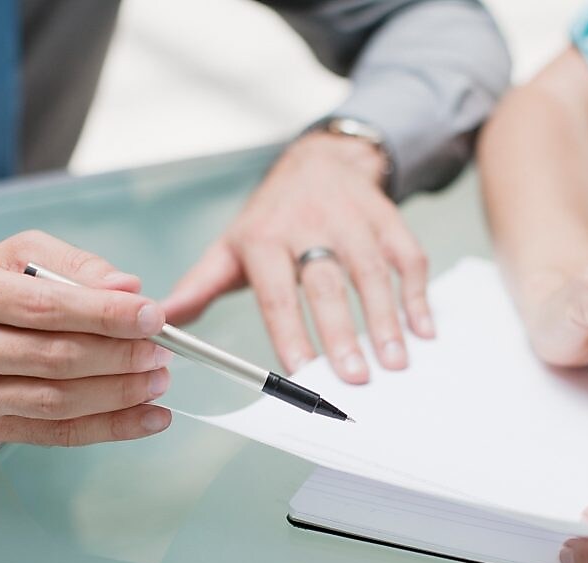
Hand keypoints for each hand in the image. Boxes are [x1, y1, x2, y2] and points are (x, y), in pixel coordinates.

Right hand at [0, 231, 173, 444]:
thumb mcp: (8, 256)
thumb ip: (72, 265)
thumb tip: (128, 288)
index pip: (48, 306)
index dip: (106, 314)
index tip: (152, 315)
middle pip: (58, 357)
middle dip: (122, 356)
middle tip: (161, 350)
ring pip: (60, 400)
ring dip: (121, 394)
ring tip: (158, 379)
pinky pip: (56, 434)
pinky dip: (109, 428)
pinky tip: (146, 418)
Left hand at [162, 132, 433, 383]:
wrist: (319, 159)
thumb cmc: (272, 217)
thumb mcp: (231, 247)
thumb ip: (200, 286)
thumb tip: (163, 320)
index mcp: (265, 238)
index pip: (277, 291)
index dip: (289, 330)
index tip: (300, 370)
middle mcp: (309, 226)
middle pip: (327, 283)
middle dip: (342, 332)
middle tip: (355, 378)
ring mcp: (352, 220)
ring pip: (372, 271)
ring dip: (387, 320)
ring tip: (395, 363)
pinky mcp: (387, 218)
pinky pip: (408, 256)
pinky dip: (418, 294)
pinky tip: (424, 330)